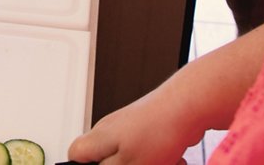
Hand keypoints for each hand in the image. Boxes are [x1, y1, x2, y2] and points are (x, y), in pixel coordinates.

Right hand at [67, 86, 198, 164]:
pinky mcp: (149, 127)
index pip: (75, 154)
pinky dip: (160, 158)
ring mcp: (130, 126)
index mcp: (98, 138)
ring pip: (132, 157)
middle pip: (107, 159)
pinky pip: (150, 151)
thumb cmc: (158, 131)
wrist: (188, 105)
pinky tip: (173, 158)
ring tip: (162, 163)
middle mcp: (110, 129)